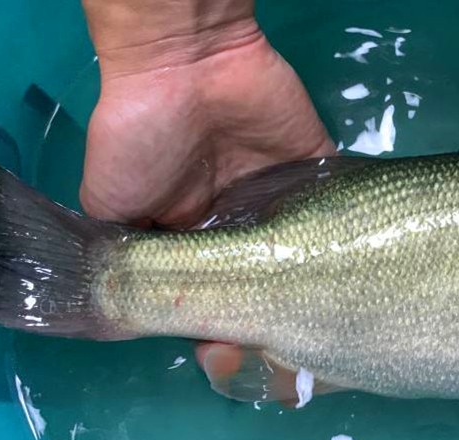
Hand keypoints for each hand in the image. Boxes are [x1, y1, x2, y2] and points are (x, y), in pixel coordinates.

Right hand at [79, 2, 334, 377]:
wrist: (185, 66)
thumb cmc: (139, 140)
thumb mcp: (110, 207)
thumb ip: (123, 259)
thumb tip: (136, 311)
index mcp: (192, 242)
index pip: (213, 305)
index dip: (219, 338)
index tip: (226, 353)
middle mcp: (242, 232)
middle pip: (266, 295)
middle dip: (268, 332)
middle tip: (268, 353)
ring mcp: (284, 206)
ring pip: (308, 271)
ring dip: (311, 302)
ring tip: (310, 329)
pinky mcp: (320, 174)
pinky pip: (342, 221)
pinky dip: (348, 250)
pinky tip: (348, 283)